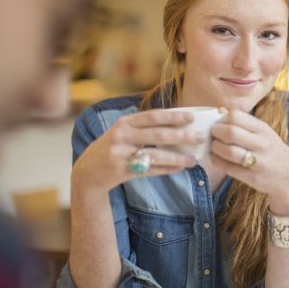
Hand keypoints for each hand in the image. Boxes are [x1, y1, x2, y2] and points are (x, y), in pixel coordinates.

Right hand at [72, 109, 204, 193]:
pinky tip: (179, 169)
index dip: (173, 116)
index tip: (192, 117)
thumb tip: (179, 124)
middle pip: (157, 135)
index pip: (153, 116)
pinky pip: (150, 170)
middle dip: (182, 136)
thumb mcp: (124, 131)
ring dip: (177, 158)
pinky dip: (166, 169)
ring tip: (193, 160)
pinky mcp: (121, 170)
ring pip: (155, 155)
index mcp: (125, 122)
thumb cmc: (114, 147)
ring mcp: (121, 154)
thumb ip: (145, 127)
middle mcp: (121, 136)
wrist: (88, 171)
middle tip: (200, 137)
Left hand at [209, 110, 288, 215]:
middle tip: (212, 135)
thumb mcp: (263, 133)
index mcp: (263, 129)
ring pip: (228, 151)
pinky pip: (228, 168)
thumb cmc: (271, 151)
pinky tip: (216, 158)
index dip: (221, 119)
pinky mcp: (252, 177)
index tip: (218, 124)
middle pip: (230, 132)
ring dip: (215, 148)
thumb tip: (220, 110)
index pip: (236, 116)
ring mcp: (259, 161)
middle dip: (215, 133)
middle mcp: (262, 143)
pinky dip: (217, 161)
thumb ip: (242, 122)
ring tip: (214, 147)